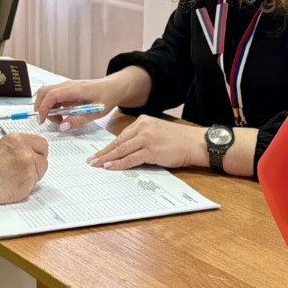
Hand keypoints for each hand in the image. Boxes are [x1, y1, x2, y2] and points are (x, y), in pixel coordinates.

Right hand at [0, 133, 47, 208]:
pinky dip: (27, 185)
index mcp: (17, 139)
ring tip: (15, 177)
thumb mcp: (3, 147)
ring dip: (32, 176)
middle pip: (44, 157)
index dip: (38, 152)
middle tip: (25, 170)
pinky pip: (35, 183)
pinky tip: (13, 184)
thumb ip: (21, 148)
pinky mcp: (28, 180)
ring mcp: (28, 165)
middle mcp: (24, 150)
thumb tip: (34, 153)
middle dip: (37, 164)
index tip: (34, 157)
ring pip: (40, 171)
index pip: (41, 143)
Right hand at [34, 78, 121, 130]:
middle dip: (40, 106)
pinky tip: (62, 115)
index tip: (42, 120)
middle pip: (44, 91)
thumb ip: (79, 120)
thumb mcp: (96, 112)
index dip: (43, 107)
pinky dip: (53, 107)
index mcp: (75, 89)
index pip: (51, 95)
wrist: (114, 87)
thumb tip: (63, 126)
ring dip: (47, 108)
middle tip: (46, 121)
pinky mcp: (68, 90)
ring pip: (47, 94)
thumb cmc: (107, 97)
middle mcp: (68, 85)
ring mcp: (67, 87)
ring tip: (59, 120)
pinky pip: (54, 97)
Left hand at [86, 115, 206, 170]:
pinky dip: (118, 163)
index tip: (98, 152)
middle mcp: (143, 127)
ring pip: (121, 149)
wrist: (197, 143)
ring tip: (96, 165)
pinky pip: (130, 158)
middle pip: (118, 142)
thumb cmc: (179, 141)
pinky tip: (110, 166)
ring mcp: (147, 138)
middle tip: (90, 160)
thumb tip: (126, 151)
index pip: (121, 135)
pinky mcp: (151, 150)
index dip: (108, 145)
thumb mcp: (158, 132)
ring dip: (107, 158)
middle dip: (103, 152)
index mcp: (143, 121)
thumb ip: (142, 138)